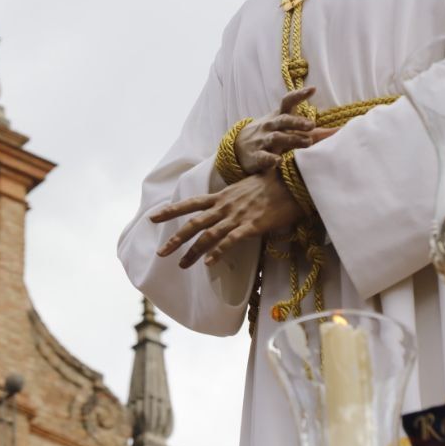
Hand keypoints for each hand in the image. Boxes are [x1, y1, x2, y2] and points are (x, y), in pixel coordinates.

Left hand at [149, 167, 302, 267]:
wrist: (292, 181)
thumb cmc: (272, 183)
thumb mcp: (245, 187)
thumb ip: (233, 198)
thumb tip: (227, 205)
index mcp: (221, 196)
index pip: (190, 203)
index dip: (170, 211)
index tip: (153, 218)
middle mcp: (224, 206)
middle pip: (193, 223)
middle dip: (175, 240)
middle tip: (161, 253)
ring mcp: (237, 216)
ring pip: (208, 236)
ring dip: (193, 252)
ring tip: (182, 265)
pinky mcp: (251, 225)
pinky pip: (230, 241)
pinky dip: (218, 252)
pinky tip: (209, 264)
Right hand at [232, 87, 335, 174]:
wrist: (239, 148)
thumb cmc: (272, 135)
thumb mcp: (289, 130)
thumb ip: (314, 131)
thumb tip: (340, 131)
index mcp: (279, 117)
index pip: (287, 102)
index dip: (299, 95)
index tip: (313, 89)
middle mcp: (270, 126)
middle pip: (283, 120)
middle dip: (297, 121)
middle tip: (312, 124)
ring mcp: (262, 141)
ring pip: (276, 138)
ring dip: (291, 139)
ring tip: (307, 142)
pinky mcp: (257, 156)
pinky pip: (263, 157)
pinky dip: (270, 159)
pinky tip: (279, 161)